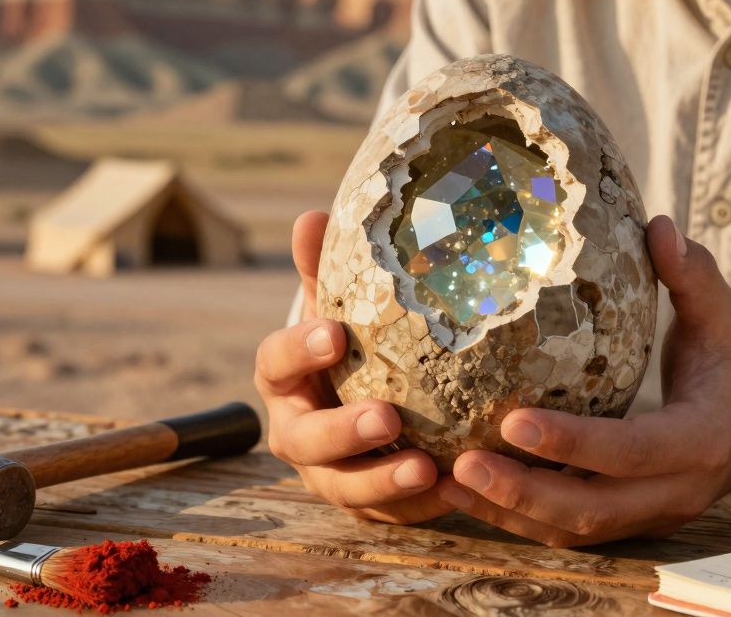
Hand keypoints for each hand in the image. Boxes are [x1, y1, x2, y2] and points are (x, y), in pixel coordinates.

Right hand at [254, 211, 454, 522]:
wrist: (365, 391)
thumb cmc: (352, 339)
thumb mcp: (339, 303)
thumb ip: (326, 266)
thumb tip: (313, 216)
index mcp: (283, 376)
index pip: (275, 362)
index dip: (299, 350)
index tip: (333, 334)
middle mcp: (297, 430)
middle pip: (304, 441)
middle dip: (342, 434)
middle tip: (386, 418)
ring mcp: (329, 473)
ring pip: (344, 488)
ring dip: (382, 483)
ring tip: (425, 468)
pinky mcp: (366, 503)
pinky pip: (389, 514)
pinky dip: (420, 507)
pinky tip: (455, 489)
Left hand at [438, 216, 730, 545]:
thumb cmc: (730, 363)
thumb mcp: (720, 316)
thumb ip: (690, 274)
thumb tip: (658, 224)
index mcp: (699, 440)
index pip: (631, 450)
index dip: (571, 442)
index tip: (511, 420)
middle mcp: (675, 491)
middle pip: (592, 510)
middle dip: (522, 493)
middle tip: (460, 465)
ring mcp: (651, 517)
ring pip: (573, 531)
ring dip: (508, 513)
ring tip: (446, 483)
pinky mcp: (629, 525)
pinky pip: (568, 533)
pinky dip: (516, 519)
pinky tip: (466, 494)